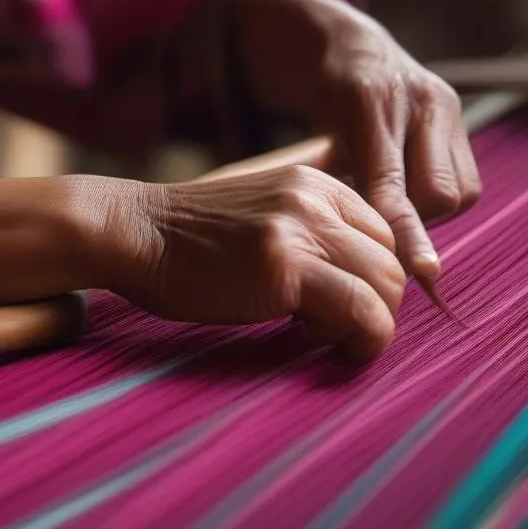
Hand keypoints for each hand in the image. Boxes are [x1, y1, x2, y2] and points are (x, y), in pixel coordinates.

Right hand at [104, 167, 404, 359]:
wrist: (135, 232)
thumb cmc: (189, 240)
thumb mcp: (263, 216)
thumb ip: (310, 232)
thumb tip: (358, 280)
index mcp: (316, 184)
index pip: (385, 235)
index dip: (372, 280)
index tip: (341, 305)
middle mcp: (317, 199)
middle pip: (392, 261)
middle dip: (377, 306)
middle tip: (332, 327)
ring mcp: (302, 229)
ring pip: (386, 286)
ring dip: (369, 325)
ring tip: (320, 334)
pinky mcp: (285, 267)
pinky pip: (361, 310)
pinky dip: (362, 339)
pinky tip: (323, 344)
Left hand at [235, 0, 481, 277]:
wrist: (354, 48)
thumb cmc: (326, 102)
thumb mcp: (320, 138)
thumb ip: (338, 184)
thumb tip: (363, 248)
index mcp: (369, 102)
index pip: (391, 183)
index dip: (402, 230)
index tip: (415, 272)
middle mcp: (417, 99)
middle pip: (438, 193)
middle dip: (415, 222)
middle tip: (382, 224)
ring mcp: (445, 103)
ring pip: (460, 191)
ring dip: (430, 212)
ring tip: (396, 202)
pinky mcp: (460, 113)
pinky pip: (467, 179)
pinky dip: (443, 197)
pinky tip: (413, 189)